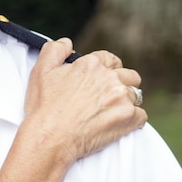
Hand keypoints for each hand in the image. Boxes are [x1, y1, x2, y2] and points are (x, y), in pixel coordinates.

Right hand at [24, 38, 146, 162]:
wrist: (49, 138)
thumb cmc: (43, 108)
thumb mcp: (40, 71)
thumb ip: (54, 50)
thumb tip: (68, 43)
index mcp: (91, 65)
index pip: (110, 59)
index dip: (106, 69)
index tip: (100, 80)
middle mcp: (110, 78)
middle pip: (129, 76)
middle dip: (121, 84)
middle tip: (107, 97)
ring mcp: (121, 98)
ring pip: (136, 96)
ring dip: (126, 102)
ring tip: (111, 112)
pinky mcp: (128, 118)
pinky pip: (141, 116)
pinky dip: (133, 121)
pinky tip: (118, 124)